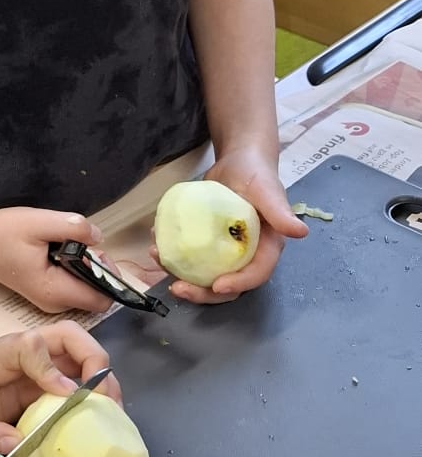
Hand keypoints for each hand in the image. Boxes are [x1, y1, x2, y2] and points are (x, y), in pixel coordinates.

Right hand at [0, 205, 107, 312]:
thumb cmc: (4, 232)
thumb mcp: (41, 221)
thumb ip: (74, 228)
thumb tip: (99, 237)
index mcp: (55, 291)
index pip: (102, 300)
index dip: (109, 277)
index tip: (98, 253)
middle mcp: (53, 303)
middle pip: (95, 296)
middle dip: (97, 271)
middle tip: (81, 244)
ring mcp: (48, 300)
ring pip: (84, 291)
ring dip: (85, 269)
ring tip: (65, 245)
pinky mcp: (44, 293)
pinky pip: (71, 286)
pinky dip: (74, 270)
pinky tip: (58, 252)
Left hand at [0, 324, 118, 456]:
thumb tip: (15, 445)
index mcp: (2, 352)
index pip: (33, 345)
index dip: (52, 368)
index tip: (64, 397)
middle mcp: (28, 352)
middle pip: (72, 338)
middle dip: (95, 363)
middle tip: (106, 401)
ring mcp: (41, 366)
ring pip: (82, 358)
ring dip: (102, 381)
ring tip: (112, 414)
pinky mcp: (48, 384)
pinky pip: (79, 382)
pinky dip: (95, 397)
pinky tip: (101, 421)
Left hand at [165, 149, 306, 304]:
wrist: (237, 162)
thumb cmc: (256, 174)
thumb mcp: (267, 190)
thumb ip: (281, 211)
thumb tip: (301, 232)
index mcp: (267, 248)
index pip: (257, 274)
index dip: (238, 284)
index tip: (216, 286)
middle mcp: (246, 256)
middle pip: (228, 285)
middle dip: (203, 294)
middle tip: (177, 289)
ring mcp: (224, 253)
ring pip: (205, 276)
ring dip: (181, 277)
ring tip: (158, 261)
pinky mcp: (206, 244)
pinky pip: (191, 258)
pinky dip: (172, 257)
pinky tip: (155, 245)